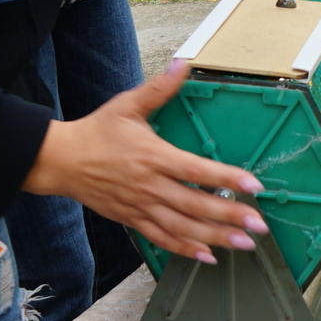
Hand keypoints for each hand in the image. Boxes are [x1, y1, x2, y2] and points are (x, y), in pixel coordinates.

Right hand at [24, 61, 269, 261]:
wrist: (61, 161)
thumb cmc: (97, 131)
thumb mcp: (127, 104)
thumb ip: (159, 88)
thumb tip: (182, 64)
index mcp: (154, 156)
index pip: (197, 171)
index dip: (227, 179)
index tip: (254, 186)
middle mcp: (150, 186)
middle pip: (195, 205)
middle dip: (230, 217)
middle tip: (259, 225)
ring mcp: (141, 206)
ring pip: (182, 228)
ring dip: (215, 238)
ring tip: (243, 244)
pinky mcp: (132, 220)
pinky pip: (162, 239)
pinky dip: (185, 249)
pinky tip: (208, 256)